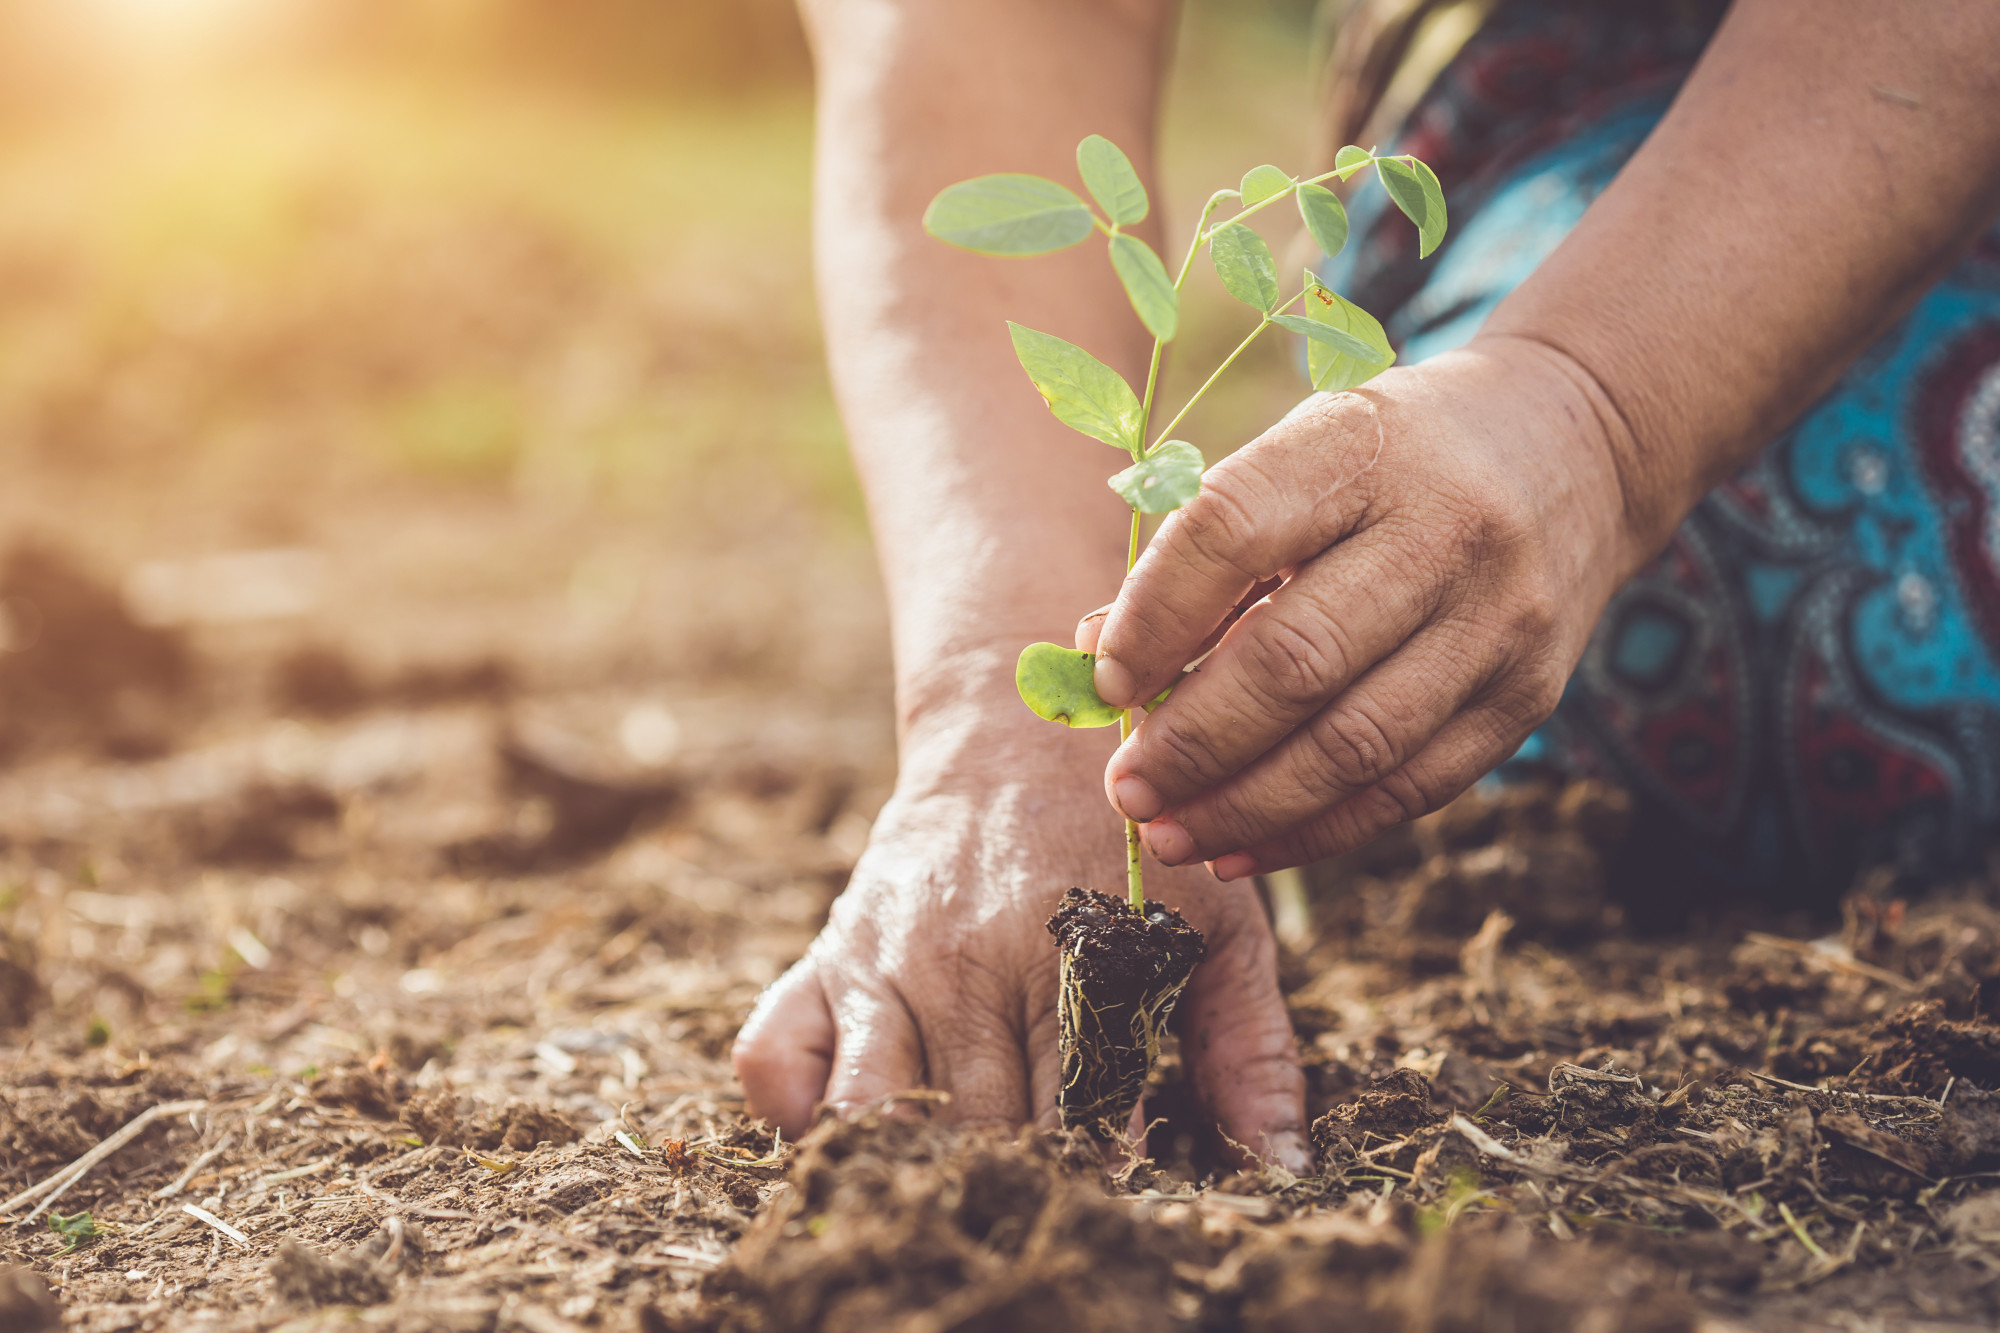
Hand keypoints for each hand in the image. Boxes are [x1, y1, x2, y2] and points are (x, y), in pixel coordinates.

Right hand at [731, 702, 1310, 1170]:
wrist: (1023, 730)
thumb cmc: (1134, 844)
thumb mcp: (1218, 928)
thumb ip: (1250, 1050)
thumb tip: (1278, 1168)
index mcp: (1071, 958)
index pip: (1078, 1117)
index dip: (1096, 1177)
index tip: (1111, 1197)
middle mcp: (967, 963)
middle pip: (976, 1130)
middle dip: (1008, 1183)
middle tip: (1034, 1200)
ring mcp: (885, 961)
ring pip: (867, 1112)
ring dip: (901, 1162)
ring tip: (944, 1186)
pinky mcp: (829, 954)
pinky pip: (773, 1057)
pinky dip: (794, 1112)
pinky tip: (850, 1132)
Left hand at [1083, 336, 1638, 879]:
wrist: (1577, 449)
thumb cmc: (1395, 462)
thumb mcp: (1303, 457)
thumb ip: (1203, 552)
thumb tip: (1096, 660)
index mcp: (1363, 447)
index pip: (1235, 530)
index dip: (1157, 613)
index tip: (1107, 678)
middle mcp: (1444, 530)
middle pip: (1296, 659)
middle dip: (1193, 741)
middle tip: (1126, 788)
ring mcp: (1497, 621)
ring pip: (1355, 745)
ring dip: (1245, 807)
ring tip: (1170, 834)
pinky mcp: (1528, 698)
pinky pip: (1410, 790)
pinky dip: (1315, 832)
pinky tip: (1242, 850)